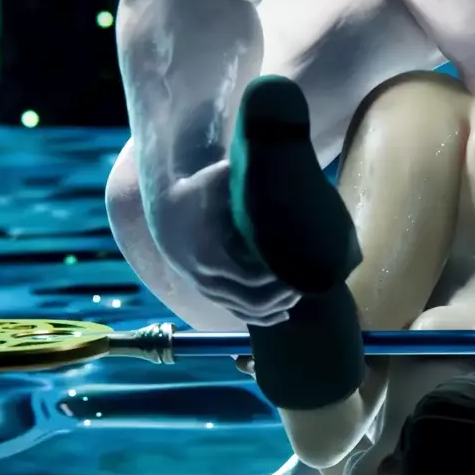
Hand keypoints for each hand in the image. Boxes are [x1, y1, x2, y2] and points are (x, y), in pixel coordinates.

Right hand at [148, 161, 299, 325]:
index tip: (299, 267)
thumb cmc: (197, 190)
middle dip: (282, 295)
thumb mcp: (215, 179)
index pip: (250, 277)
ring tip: (300, 294)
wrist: (166, 210)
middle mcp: (205, 278)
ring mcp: (207, 288)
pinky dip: (261, 317)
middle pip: (252, 300)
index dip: (277, 277)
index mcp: (208, 254)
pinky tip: (283, 313)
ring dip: (275, 307)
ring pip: (246, 311)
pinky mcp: (210, 292)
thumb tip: (273, 158)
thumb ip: (238, 174)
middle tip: (308, 282)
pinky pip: (237, 313)